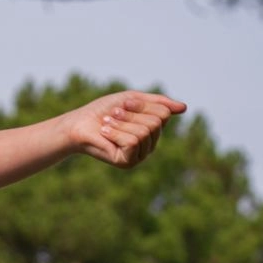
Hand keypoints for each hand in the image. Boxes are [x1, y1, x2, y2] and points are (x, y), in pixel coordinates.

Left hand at [66, 91, 186, 168]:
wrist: (78, 124)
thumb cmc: (103, 111)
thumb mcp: (131, 100)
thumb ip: (157, 103)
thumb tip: (185, 108)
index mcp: (152, 129)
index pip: (163, 113)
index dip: (142, 105)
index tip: (124, 103)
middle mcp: (149, 144)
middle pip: (156, 123)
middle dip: (132, 114)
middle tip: (113, 114)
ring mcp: (139, 155)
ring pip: (144, 132)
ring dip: (122, 123)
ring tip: (107, 123)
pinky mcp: (127, 162)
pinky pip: (133, 142)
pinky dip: (116, 132)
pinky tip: (104, 132)